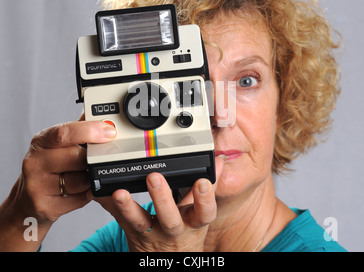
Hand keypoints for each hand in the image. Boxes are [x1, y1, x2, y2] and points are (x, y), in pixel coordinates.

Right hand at [0, 119, 116, 250]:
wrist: (28, 199)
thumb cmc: (49, 168)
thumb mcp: (59, 145)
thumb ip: (80, 129)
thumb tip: (100, 113)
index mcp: (41, 141)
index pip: (65, 133)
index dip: (90, 131)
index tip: (110, 132)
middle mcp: (35, 161)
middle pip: (77, 157)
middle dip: (93, 159)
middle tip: (100, 158)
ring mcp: (37, 185)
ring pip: (81, 180)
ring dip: (90, 179)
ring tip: (84, 176)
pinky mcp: (44, 205)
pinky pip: (79, 198)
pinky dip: (86, 194)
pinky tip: (80, 190)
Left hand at [95, 157, 223, 251]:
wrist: (168, 260)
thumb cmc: (185, 231)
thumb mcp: (198, 214)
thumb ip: (206, 187)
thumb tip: (218, 161)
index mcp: (193, 223)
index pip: (204, 213)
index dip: (205, 199)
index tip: (202, 182)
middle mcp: (173, 231)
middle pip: (170, 218)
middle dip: (162, 198)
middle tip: (154, 177)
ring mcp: (151, 234)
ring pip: (140, 223)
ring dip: (128, 207)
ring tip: (119, 193)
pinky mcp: (133, 234)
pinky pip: (119, 220)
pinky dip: (110, 206)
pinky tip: (100, 193)